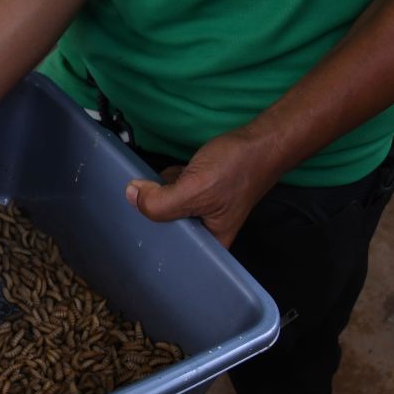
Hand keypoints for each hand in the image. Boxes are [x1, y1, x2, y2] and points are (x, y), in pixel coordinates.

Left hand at [124, 128, 282, 247]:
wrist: (261, 141)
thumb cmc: (238, 168)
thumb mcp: (195, 189)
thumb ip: (160, 201)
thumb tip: (132, 195)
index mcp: (210, 243)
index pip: (171, 252)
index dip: (152, 239)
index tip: (132, 226)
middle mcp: (205, 231)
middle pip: (166, 229)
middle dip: (155, 211)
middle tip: (143, 197)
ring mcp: (202, 209)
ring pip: (167, 208)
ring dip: (160, 192)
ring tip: (160, 183)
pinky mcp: (200, 191)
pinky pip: (174, 191)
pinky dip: (169, 181)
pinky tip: (175, 173)